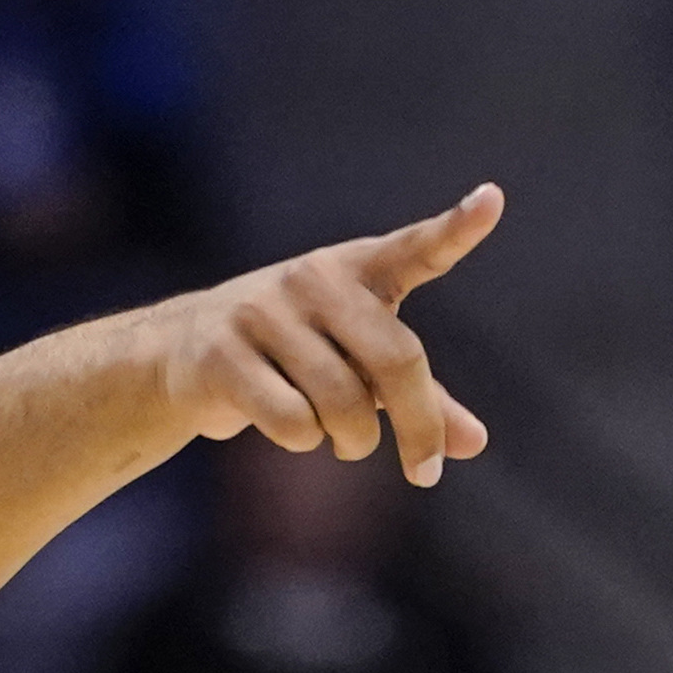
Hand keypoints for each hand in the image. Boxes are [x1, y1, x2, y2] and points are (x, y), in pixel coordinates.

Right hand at [156, 184, 500, 485]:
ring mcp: (263, 311)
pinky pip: (293, 422)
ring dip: (353, 442)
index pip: (415, 249)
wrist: (179, 353)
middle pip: (396, 359)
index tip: (493, 199)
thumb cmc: (292, 356)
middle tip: (425, 473)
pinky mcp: (223, 353)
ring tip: (343, 441)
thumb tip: (475, 443)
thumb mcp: (358, 364)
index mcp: (356, 269)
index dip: (456, 227)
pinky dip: (303, 442)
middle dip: (420, 428)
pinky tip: (291, 430)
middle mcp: (313, 278)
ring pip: (343, 404)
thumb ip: (419, 397)